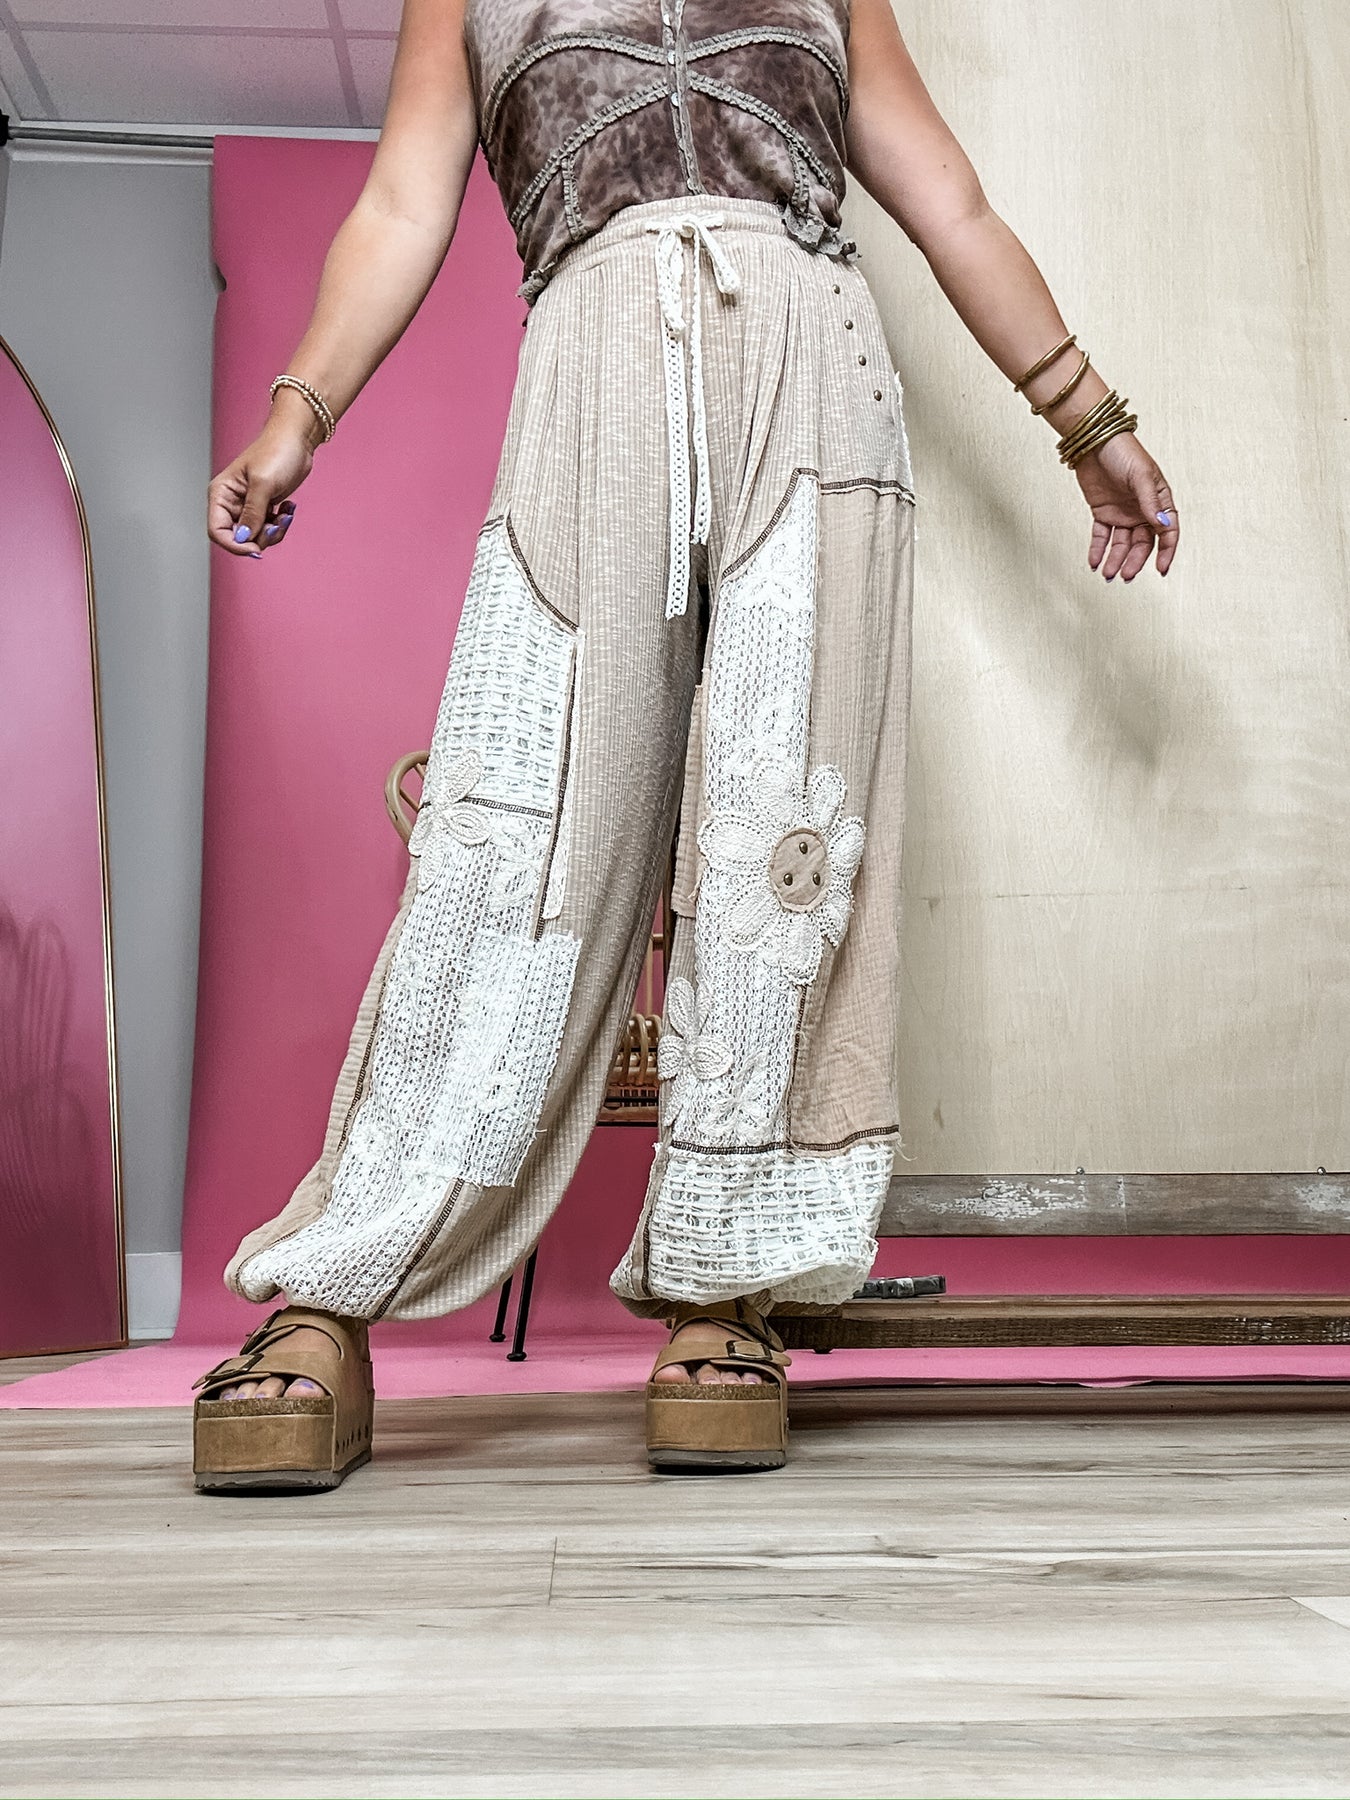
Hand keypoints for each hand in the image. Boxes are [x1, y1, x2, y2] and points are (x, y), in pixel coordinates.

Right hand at [206, 414, 315, 558]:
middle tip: (277, 525)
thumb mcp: (263, 484)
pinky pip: (268, 529)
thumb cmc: (276, 452)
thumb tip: (244, 539)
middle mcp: (231, 503)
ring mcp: (248, 506)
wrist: (296, 440)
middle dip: (261, 537)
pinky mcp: (264, 507)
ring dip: (274, 531)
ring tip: (285, 514)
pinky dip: (280, 524)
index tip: (256, 548)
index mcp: (221, 494)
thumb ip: (252, 514)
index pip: (217, 532)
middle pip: (239, 538)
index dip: (235, 545)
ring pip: (256, 536)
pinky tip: (288, 508)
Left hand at [1073, 430, 1178, 581]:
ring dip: (1116, 560)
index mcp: (1159, 500)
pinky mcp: (1103, 513)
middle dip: (1135, 560)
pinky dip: (1098, 550)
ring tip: (1108, 573)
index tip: (1161, 569)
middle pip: (1143, 543)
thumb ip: (1150, 502)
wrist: (1093, 442)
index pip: (1168, 531)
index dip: (1166, 551)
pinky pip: (1102, 537)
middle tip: (1126, 575)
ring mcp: (1122, 513)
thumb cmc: (1123, 451)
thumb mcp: (1141, 476)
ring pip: (1122, 544)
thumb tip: (1162, 525)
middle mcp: (1142, 510)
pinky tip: (1095, 562)